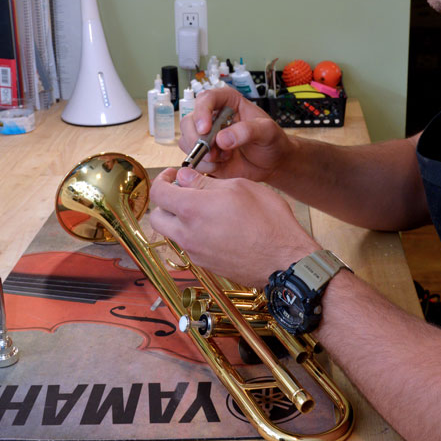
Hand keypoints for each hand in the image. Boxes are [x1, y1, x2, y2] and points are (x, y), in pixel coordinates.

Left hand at [147, 167, 318, 285]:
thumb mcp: (239, 187)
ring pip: (172, 233)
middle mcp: (187, 234)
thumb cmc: (268, 221)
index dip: (163, 179)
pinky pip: (190, 246)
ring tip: (204, 209)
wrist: (283, 259)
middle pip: (157, 217)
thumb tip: (184, 177)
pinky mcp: (206, 264)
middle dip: (165, 202)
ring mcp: (195, 252)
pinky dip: (194, 234)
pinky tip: (217, 226)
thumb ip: (205, 182)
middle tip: (184, 192)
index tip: (174, 175)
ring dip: (179, 219)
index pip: (158, 192)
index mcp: (192, 209)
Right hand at [180, 87, 293, 182]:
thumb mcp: (267, 131)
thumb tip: (222, 139)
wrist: (273, 163)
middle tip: (212, 152)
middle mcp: (213, 117)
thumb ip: (247, 131)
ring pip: (186, 140)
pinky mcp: (205, 154)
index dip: (202, 112)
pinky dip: (203, 165)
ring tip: (223, 158)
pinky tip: (220, 165)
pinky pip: (192, 158)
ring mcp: (207, 137)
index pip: (207, 98)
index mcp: (228, 102)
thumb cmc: (272, 141)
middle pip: (189, 121)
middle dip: (197, 138)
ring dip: (201, 153)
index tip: (205, 129)